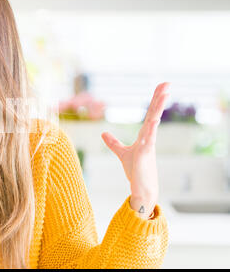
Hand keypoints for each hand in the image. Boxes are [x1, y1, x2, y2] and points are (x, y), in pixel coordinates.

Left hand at [101, 82, 170, 218]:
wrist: (142, 189)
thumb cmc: (135, 171)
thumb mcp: (122, 153)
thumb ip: (113, 143)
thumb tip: (103, 134)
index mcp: (145, 135)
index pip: (151, 114)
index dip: (155, 101)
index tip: (162, 87)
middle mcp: (149, 137)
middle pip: (154, 113)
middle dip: (159, 98)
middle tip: (167, 83)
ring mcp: (149, 144)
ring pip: (154, 122)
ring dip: (158, 108)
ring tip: (165, 94)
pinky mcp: (145, 154)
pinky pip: (149, 138)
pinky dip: (151, 129)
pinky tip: (154, 119)